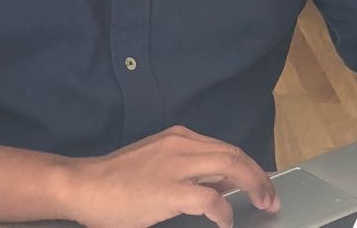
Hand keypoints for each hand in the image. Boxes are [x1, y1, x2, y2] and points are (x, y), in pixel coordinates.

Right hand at [62, 125, 280, 227]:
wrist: (84, 185)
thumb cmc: (116, 180)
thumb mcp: (157, 164)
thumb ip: (188, 170)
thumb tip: (220, 186)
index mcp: (178, 138)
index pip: (225, 148)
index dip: (249, 166)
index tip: (262, 181)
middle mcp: (181, 144)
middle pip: (234, 155)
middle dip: (259, 176)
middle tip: (271, 197)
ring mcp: (176, 166)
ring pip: (230, 167)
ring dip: (253, 186)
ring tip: (264, 204)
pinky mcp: (170, 190)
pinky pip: (210, 199)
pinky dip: (224, 211)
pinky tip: (225, 221)